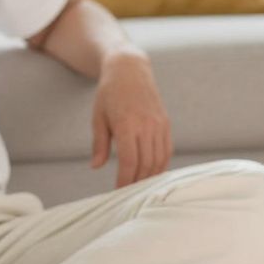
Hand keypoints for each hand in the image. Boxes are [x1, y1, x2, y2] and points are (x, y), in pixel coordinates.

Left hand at [91, 53, 170, 187]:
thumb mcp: (98, 117)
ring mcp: (159, 124)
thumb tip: (96, 166)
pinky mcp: (166, 123)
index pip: (129, 160)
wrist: (130, 70)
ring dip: (149, 176)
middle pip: (145, 163)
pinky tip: (152, 173)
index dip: (124, 180)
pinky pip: (167, 150)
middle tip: (127, 194)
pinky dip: (161, 165)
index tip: (118, 191)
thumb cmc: (109, 93)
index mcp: (127, 124)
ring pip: (159, 159)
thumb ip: (99, 143)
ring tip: (139, 186)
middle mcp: (146, 125)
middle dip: (136, 182)